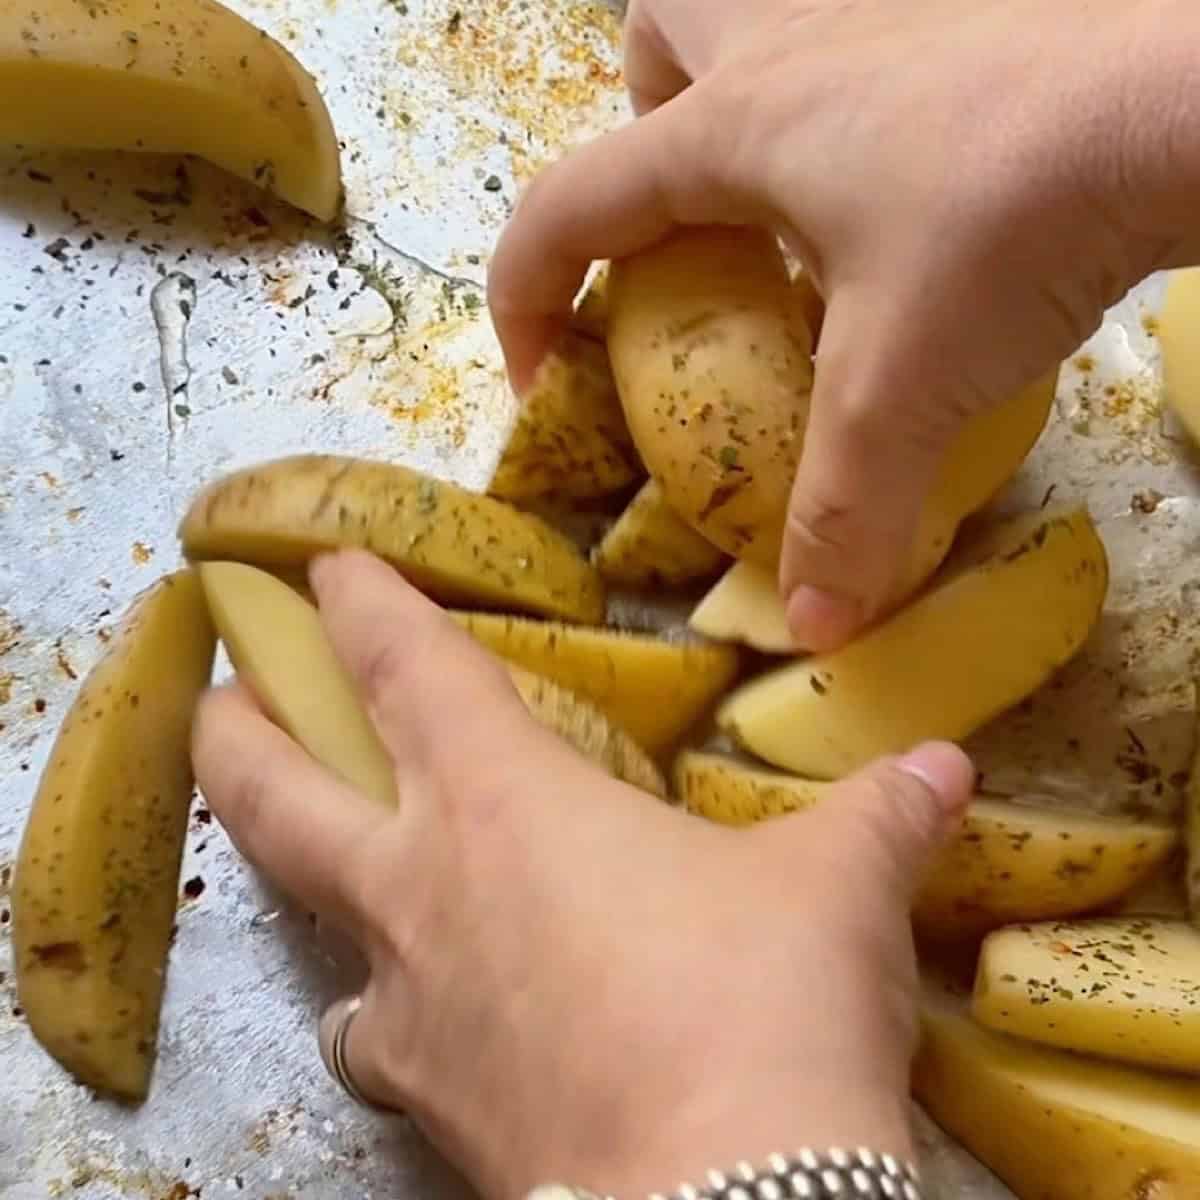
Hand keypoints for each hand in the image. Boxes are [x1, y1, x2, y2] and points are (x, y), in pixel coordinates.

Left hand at [192, 550, 973, 1198]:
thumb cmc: (766, 1004)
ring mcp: (412, 1008)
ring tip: (340, 879)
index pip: (407, 670)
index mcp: (508, 803)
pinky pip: (379, 1045)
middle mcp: (429, 890)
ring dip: (312, 886)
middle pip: (280, 794)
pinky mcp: (428, 1112)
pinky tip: (416, 1031)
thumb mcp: (839, 890)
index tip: (324, 567)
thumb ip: (880, 814)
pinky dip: (389, 1023)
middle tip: (217, 696)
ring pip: (319, 925)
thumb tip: (945, 767)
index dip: (363, 605)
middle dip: (239, 732)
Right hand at [489, 0, 1195, 649]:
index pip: (566, 205)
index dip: (526, 300)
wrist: (1185, 98)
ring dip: (735, 107)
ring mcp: (880, 21)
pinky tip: (897, 207)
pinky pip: (855, 56)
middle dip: (638, 134)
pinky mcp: (959, 34)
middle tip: (686, 231)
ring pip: (754, 21)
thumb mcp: (903, 386)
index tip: (547, 385)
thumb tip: (812, 624)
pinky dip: (844, 124)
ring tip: (778, 215)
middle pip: (655, 41)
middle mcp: (789, 48)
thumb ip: (842, 511)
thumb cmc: (1012, 217)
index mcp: (733, 129)